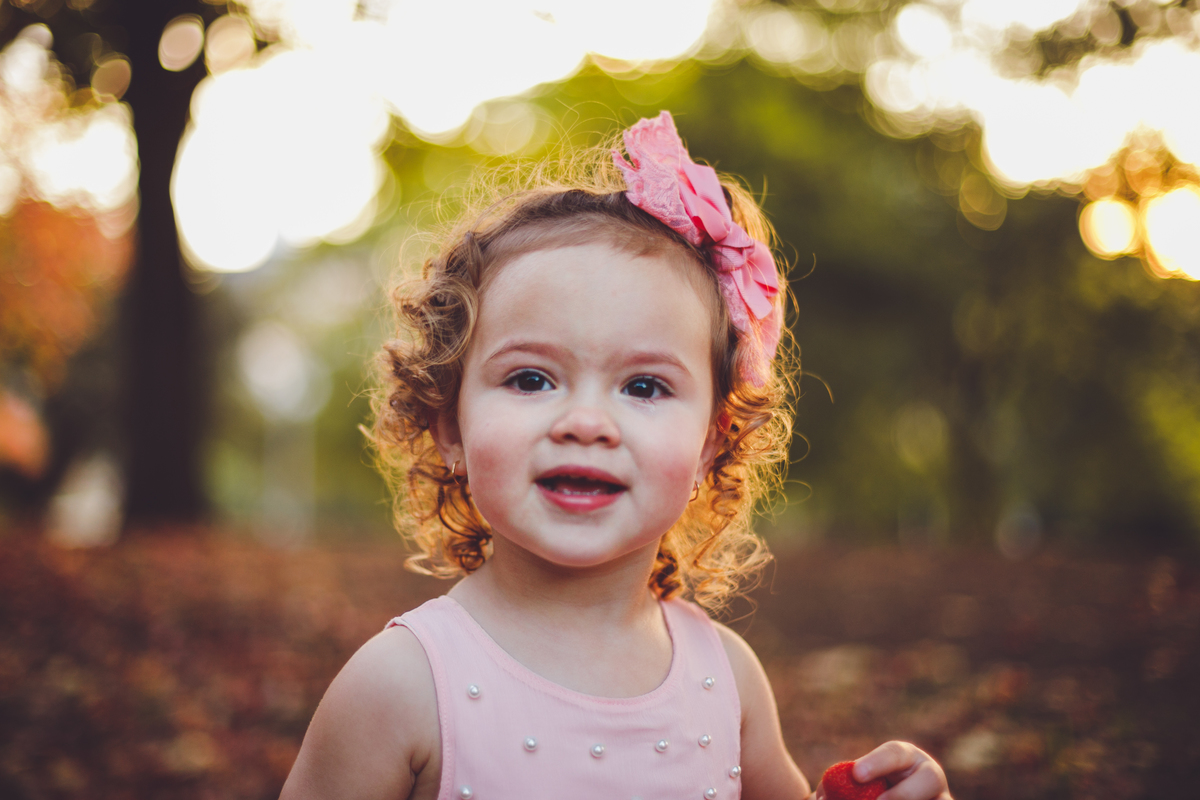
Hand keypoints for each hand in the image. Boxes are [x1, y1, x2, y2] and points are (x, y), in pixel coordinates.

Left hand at [814, 741, 950, 799]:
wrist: (880, 795)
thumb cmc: (863, 792)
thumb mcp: (852, 786)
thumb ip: (838, 786)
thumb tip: (822, 798)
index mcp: (905, 758)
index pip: (895, 753)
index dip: (877, 763)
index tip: (856, 775)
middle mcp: (930, 777)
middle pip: (931, 778)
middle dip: (903, 794)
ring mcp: (942, 798)